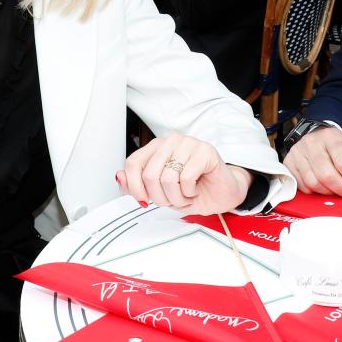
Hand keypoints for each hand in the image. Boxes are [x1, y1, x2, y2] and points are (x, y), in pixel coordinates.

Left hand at [116, 134, 253, 214]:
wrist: (221, 194)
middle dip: (159, 197)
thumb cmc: (192, 191)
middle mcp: (171, 141)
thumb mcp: (159, 192)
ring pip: (167, 178)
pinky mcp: (205, 151)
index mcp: (156, 147)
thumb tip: (119, 176)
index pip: (132, 163)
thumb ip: (137, 184)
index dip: (134, 187)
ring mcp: (189, 143)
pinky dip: (189, 192)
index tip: (144, 200)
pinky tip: (195, 190)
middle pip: (149, 174)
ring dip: (176, 198)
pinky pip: (186, 178)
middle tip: (172, 200)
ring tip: (185, 196)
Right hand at [284, 125, 341, 200]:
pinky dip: (314, 192)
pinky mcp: (289, 163)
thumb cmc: (337, 150)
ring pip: (313, 183)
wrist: (318, 138)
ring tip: (336, 189)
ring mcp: (298, 153)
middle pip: (327, 175)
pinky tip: (322, 187)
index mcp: (332, 138)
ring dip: (328, 192)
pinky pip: (302, 186)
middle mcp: (312, 143)